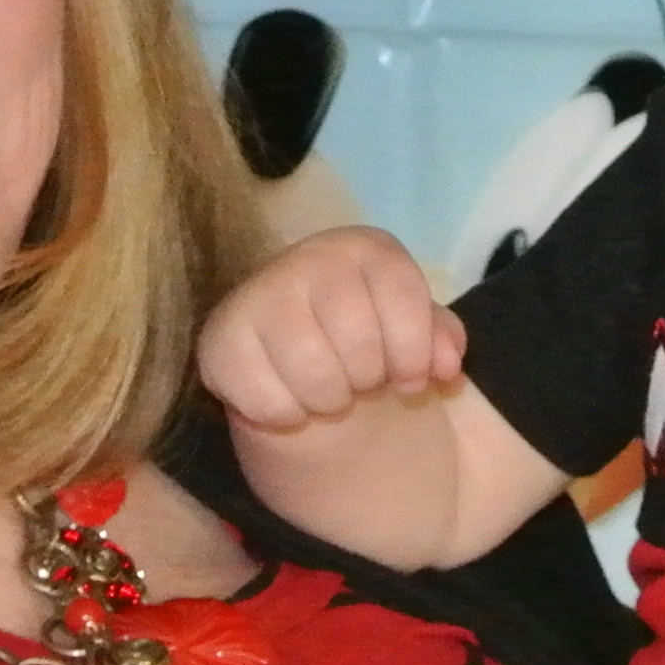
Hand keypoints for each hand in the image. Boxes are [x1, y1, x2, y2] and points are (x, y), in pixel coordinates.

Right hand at [197, 226, 463, 432]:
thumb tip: (445, 366)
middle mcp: (306, 258)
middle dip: (368, 379)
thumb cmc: (371, 341)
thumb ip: (442, 343)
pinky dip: (286, 416)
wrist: (303, 361)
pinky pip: (265, 399)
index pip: (402, 297)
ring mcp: (256, 296)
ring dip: (329, 400)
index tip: (410, 379)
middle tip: (359, 382)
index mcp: (363, 249)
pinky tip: (289, 402)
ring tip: (327, 393)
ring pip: (312, 370)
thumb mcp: (416, 335)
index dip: (414, 352)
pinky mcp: (218, 341)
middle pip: (358, 341)